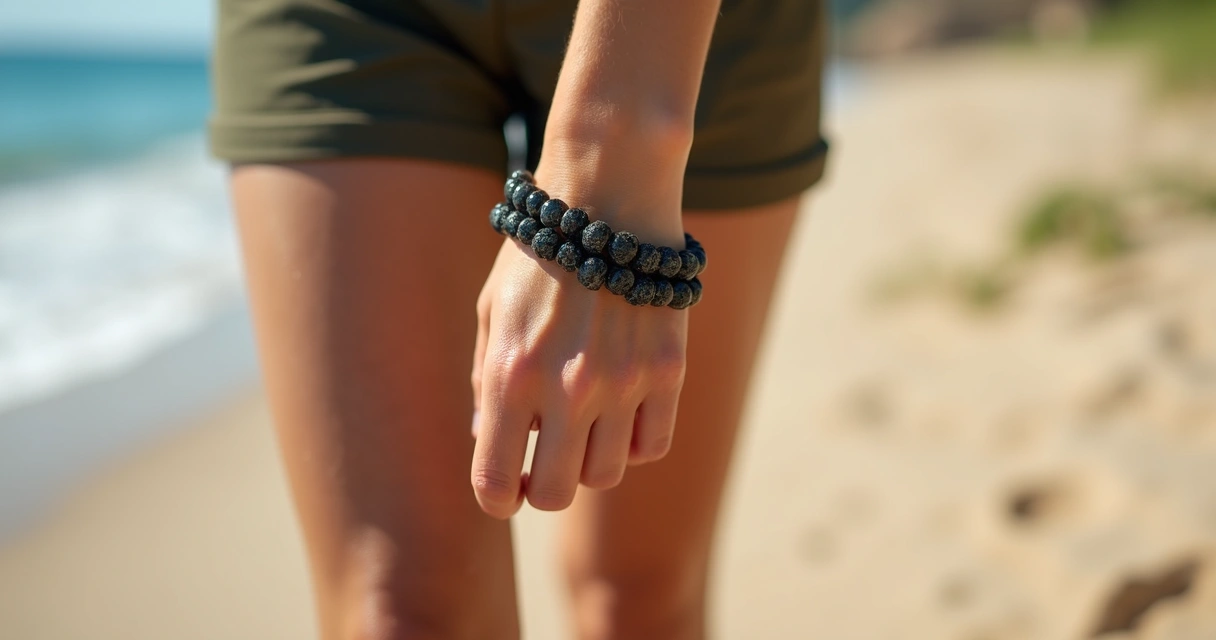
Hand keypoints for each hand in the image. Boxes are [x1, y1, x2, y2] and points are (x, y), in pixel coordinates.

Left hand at [469, 233, 687, 517]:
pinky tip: (620, 412)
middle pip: (555, 493)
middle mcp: (567, 387)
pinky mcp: (667, 372)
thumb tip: (487, 441)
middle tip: (541, 462)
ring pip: (606, 474)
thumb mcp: (492, 311)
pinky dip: (633, 442)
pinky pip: (652, 445)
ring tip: (582, 427)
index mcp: (511, 374)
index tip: (502, 489)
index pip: (495, 481)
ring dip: (588, 462)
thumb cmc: (539, 255)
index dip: (495, 499)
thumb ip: (485, 382)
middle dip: (541, 487)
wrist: (610, 197)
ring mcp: (623, 383)